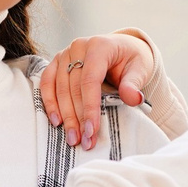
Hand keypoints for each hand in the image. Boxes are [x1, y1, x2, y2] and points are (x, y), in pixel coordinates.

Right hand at [37, 31, 154, 150]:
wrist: (123, 48)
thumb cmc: (131, 60)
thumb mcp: (140, 69)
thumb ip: (134, 84)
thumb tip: (133, 98)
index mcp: (99, 46)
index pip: (90, 80)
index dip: (89, 107)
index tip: (92, 130)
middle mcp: (79, 47)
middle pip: (72, 87)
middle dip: (77, 117)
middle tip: (84, 140)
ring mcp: (65, 54)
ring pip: (58, 88)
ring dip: (64, 115)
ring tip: (73, 137)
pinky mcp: (56, 62)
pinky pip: (46, 83)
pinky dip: (49, 103)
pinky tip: (56, 121)